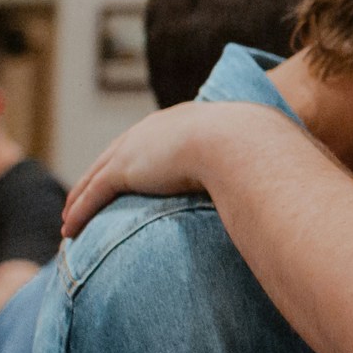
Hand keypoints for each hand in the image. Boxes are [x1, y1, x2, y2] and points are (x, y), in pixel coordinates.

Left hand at [63, 101, 274, 238]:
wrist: (240, 142)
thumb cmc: (259, 151)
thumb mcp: (257, 154)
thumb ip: (258, 167)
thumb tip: (284, 183)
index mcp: (183, 122)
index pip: (149, 143)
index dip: (135, 161)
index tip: (127, 176)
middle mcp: (153, 130)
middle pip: (114, 157)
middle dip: (97, 177)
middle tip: (84, 198)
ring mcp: (136, 148)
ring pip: (96, 177)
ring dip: (79, 199)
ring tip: (69, 219)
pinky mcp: (124, 169)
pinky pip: (93, 194)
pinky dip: (78, 212)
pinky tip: (68, 230)